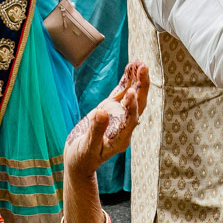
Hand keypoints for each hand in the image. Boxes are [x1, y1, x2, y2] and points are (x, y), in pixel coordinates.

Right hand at [65, 61, 148, 176]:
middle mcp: (124, 125)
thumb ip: (95, 131)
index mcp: (121, 138)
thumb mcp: (87, 147)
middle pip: (138, 105)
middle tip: (143, 68)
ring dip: (137, 80)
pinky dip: (126, 81)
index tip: (130, 93)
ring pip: (131, 96)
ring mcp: (118, 116)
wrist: (79, 160)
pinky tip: (131, 67)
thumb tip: (101, 113)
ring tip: (139, 62)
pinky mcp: (111, 109)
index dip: (132, 107)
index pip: (130, 120)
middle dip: (141, 86)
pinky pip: (121, 93)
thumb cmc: (82, 158)